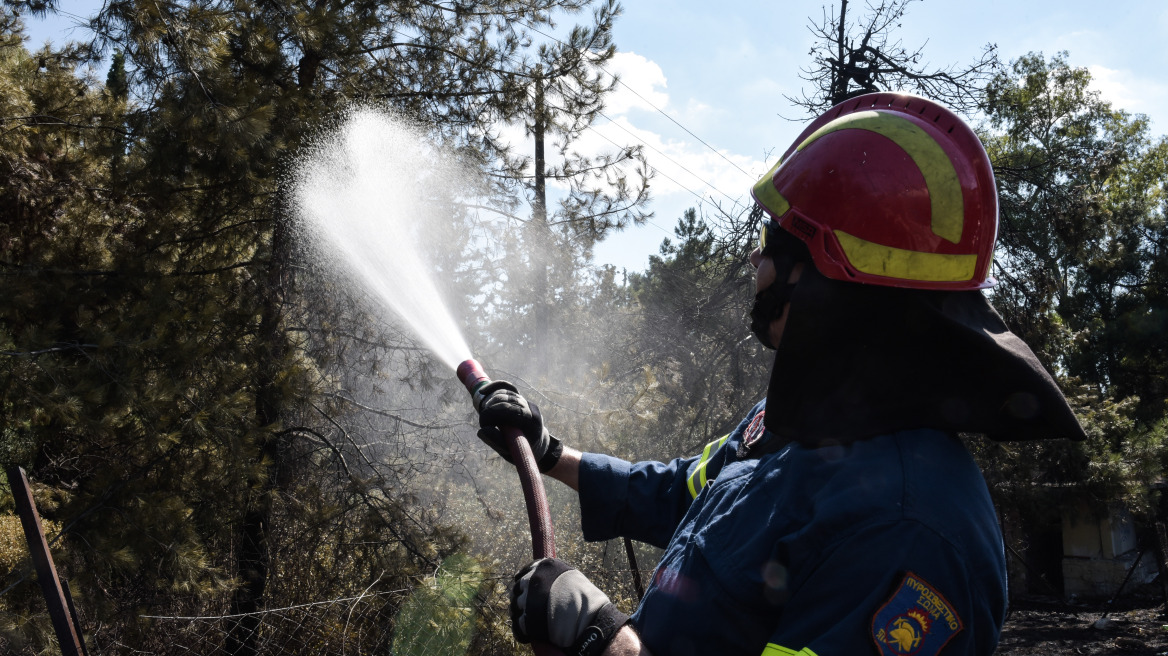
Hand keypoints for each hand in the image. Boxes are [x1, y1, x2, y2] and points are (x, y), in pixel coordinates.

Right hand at [476, 381, 562, 471]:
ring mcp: (526, 401)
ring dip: (490, 401)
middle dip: (490, 408)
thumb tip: (482, 431)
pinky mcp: (520, 398)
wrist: (538, 444)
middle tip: (484, 421)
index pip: (508, 410)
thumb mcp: (511, 451)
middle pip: (505, 400)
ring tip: (485, 413)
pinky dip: (495, 387)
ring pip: (504, 393)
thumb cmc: (523, 450)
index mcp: (531, 422)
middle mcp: (530, 408)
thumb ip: (497, 441)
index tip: (482, 424)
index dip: (491, 414)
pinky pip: (507, 387)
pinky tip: (483, 392)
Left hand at [511, 558, 629, 655]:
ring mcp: (527, 599)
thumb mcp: (570, 576)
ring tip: (533, 620)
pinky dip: (522, 630)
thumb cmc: (585, 597)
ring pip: (516, 607)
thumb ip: (553, 575)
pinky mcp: (526, 620)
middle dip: (522, 598)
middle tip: (531, 607)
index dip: (525, 584)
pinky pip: (518, 625)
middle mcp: (532, 580)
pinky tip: (531, 632)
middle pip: (517, 590)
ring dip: (522, 613)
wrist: (589, 617)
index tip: (527, 591)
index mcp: (543, 567)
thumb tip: (543, 579)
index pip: (523, 574)